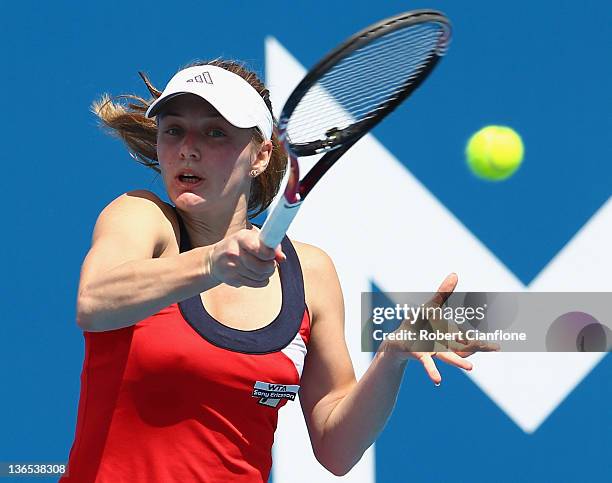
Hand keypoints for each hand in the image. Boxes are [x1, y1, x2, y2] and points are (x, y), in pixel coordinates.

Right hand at [207, 228, 285, 287]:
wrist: (215, 260)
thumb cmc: (238, 246)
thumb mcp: (251, 238)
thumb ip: (269, 244)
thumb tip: (282, 257)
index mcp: (241, 238)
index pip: (259, 249)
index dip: (270, 254)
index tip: (273, 254)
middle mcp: (234, 253)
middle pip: (262, 267)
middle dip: (271, 266)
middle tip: (272, 263)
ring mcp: (232, 268)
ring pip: (260, 276)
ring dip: (267, 274)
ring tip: (264, 268)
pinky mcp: (232, 280)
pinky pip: (256, 284)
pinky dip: (261, 280)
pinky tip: (257, 275)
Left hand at [380, 273, 498, 384]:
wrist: (399, 339)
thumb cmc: (417, 323)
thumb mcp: (431, 305)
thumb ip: (443, 292)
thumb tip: (455, 274)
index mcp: (450, 334)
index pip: (468, 338)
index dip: (482, 342)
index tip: (498, 347)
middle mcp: (444, 345)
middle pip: (463, 348)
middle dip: (479, 349)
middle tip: (496, 350)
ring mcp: (432, 351)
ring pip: (447, 356)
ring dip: (457, 362)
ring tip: (470, 368)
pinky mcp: (420, 354)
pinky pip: (427, 363)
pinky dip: (432, 371)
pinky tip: (438, 381)